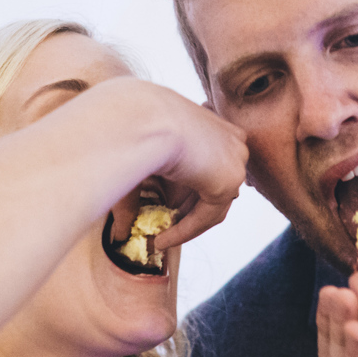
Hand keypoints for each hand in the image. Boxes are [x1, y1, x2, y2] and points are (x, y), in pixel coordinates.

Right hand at [85, 78, 249, 250]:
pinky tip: (161, 240)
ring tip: (159, 239)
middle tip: (163, 226)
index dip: (186, 190)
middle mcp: (228, 138)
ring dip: (185, 224)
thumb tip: (123, 223)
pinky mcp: (229, 178)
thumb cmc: (131, 125)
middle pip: (212, 184)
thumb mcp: (140, 154)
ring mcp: (234, 156)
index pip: (206, 163)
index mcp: (212, 122)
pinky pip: (209, 215)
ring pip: (213, 202)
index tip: (166, 207)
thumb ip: (140, 186)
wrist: (139, 116)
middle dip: (186, 208)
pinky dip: (185, 230)